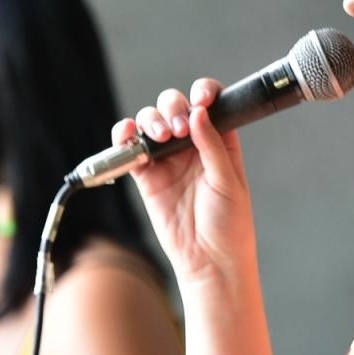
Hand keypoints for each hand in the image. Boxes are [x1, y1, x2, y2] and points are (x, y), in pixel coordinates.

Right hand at [113, 80, 257, 285]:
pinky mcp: (146, 177)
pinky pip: (131, 150)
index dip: (202, 93)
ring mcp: (167, 160)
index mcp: (219, 142)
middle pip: (174, 107)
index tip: (200, 99)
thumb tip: (199, 113)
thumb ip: (213, 145)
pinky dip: (124, 137)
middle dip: (172, 108)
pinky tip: (127, 135)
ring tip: (159, 135)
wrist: (209, 261)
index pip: (209, 104)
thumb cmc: (230, 225)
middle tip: (178, 129)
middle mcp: (192, 146)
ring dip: (150, 120)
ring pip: (151, 123)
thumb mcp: (229, 181)